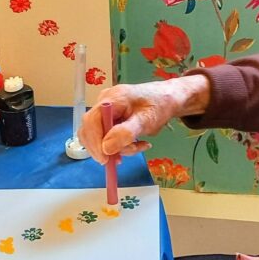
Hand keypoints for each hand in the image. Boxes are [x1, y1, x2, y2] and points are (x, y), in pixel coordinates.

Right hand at [78, 76, 209, 164]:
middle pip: (90, 130)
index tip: (105, 160)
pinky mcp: (110, 118)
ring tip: (138, 146)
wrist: (167, 99)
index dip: (94, 142)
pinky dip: (119, 145)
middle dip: (105, 148)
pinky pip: (106, 135)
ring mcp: (106, 110)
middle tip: (121, 159)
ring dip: (115, 148)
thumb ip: (126, 133)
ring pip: (98, 135)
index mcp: (112, 99)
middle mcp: (104, 102)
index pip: (91, 121)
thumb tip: (106, 148)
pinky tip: (136, 144)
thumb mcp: (146, 121)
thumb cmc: (159, 106)